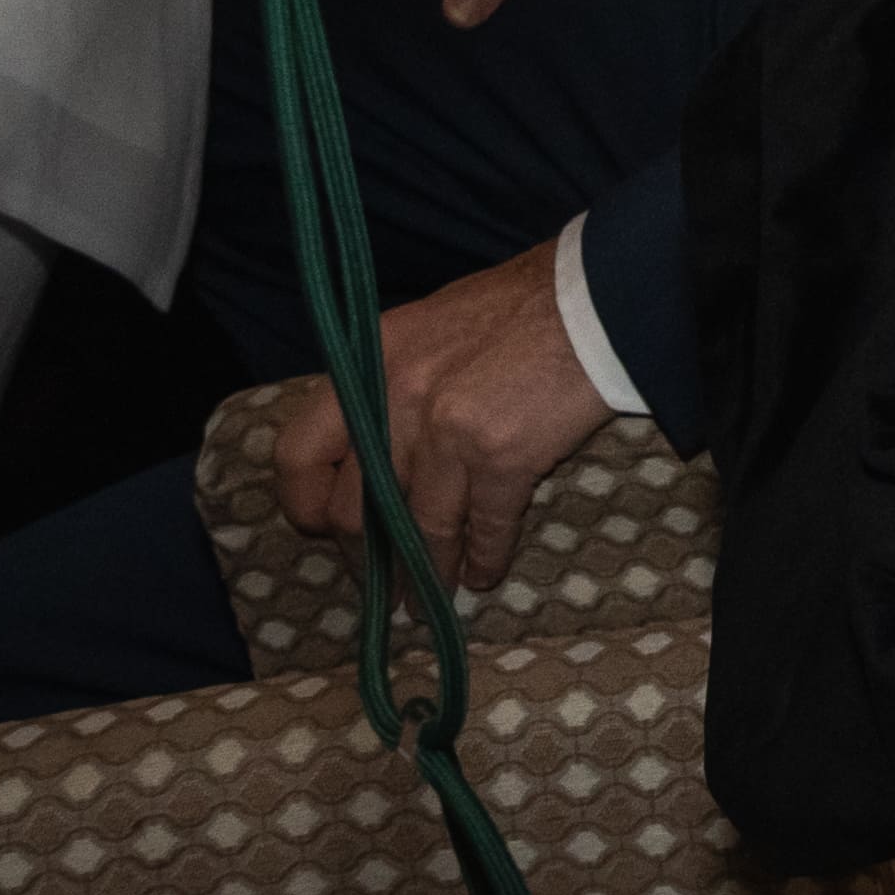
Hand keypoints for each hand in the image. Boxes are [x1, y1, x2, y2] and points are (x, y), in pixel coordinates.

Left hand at [268, 241, 620, 592]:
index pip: (299, 453)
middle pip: (355, 510)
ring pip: (421, 530)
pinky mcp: (503, 458)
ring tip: (429, 598)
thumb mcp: (427, 330)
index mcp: (367, 365)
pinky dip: (485, 560)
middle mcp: (395, 402)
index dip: (307, 502)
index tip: (326, 530)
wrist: (595, 296)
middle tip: (383, 583)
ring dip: (426, 574)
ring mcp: (446, 434)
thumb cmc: (518, 304)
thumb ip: (391, 385)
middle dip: (368, 559)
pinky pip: (484, 528)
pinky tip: (486, 574)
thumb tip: (375, 447)